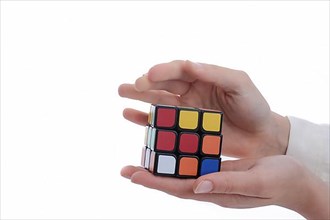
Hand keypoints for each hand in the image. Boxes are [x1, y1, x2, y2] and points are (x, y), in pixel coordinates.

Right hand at [118, 60, 289, 157]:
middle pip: (163, 84)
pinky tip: (129, 114)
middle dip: (145, 83)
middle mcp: (190, 92)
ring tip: (122, 92)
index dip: (163, 71)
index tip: (149, 75)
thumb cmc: (253, 107)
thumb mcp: (239, 84)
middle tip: (129, 85)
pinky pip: (160, 123)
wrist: (260, 136)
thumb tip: (188, 64)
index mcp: (203, 77)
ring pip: (157, 101)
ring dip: (139, 97)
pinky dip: (144, 119)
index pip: (179, 70)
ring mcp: (185, 111)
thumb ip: (214, 74)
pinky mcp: (183, 129)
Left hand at [121, 155, 328, 219]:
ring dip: (162, 166)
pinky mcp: (220, 169)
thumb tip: (197, 185)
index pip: (180, 188)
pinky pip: (194, 164)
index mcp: (217, 192)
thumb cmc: (281, 181)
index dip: (156, 182)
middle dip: (150, 176)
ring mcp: (214, 178)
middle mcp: (211, 187)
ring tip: (141, 158)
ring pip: (182, 172)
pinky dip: (179, 157)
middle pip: (174, 183)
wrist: (296, 181)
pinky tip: (171, 150)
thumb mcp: (256, 180)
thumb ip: (227, 183)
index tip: (133, 175)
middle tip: (126, 169)